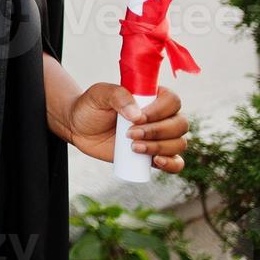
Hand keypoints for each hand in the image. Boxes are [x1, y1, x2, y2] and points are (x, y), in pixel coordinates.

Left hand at [62, 82, 188, 172]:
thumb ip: (117, 95)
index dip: (159, 111)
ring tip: (133, 147)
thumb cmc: (91, 107)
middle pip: (179, 124)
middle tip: (130, 134)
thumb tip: (137, 115)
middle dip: (157, 132)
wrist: (79, 128)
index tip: (137, 118)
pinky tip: (157, 161)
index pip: (172, 101)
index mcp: (153, 97)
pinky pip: (176, 162)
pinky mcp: (155, 154)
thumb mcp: (99, 94)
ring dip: (159, 147)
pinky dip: (172, 164)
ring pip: (178, 144)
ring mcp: (161, 137)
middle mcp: (162, 116)